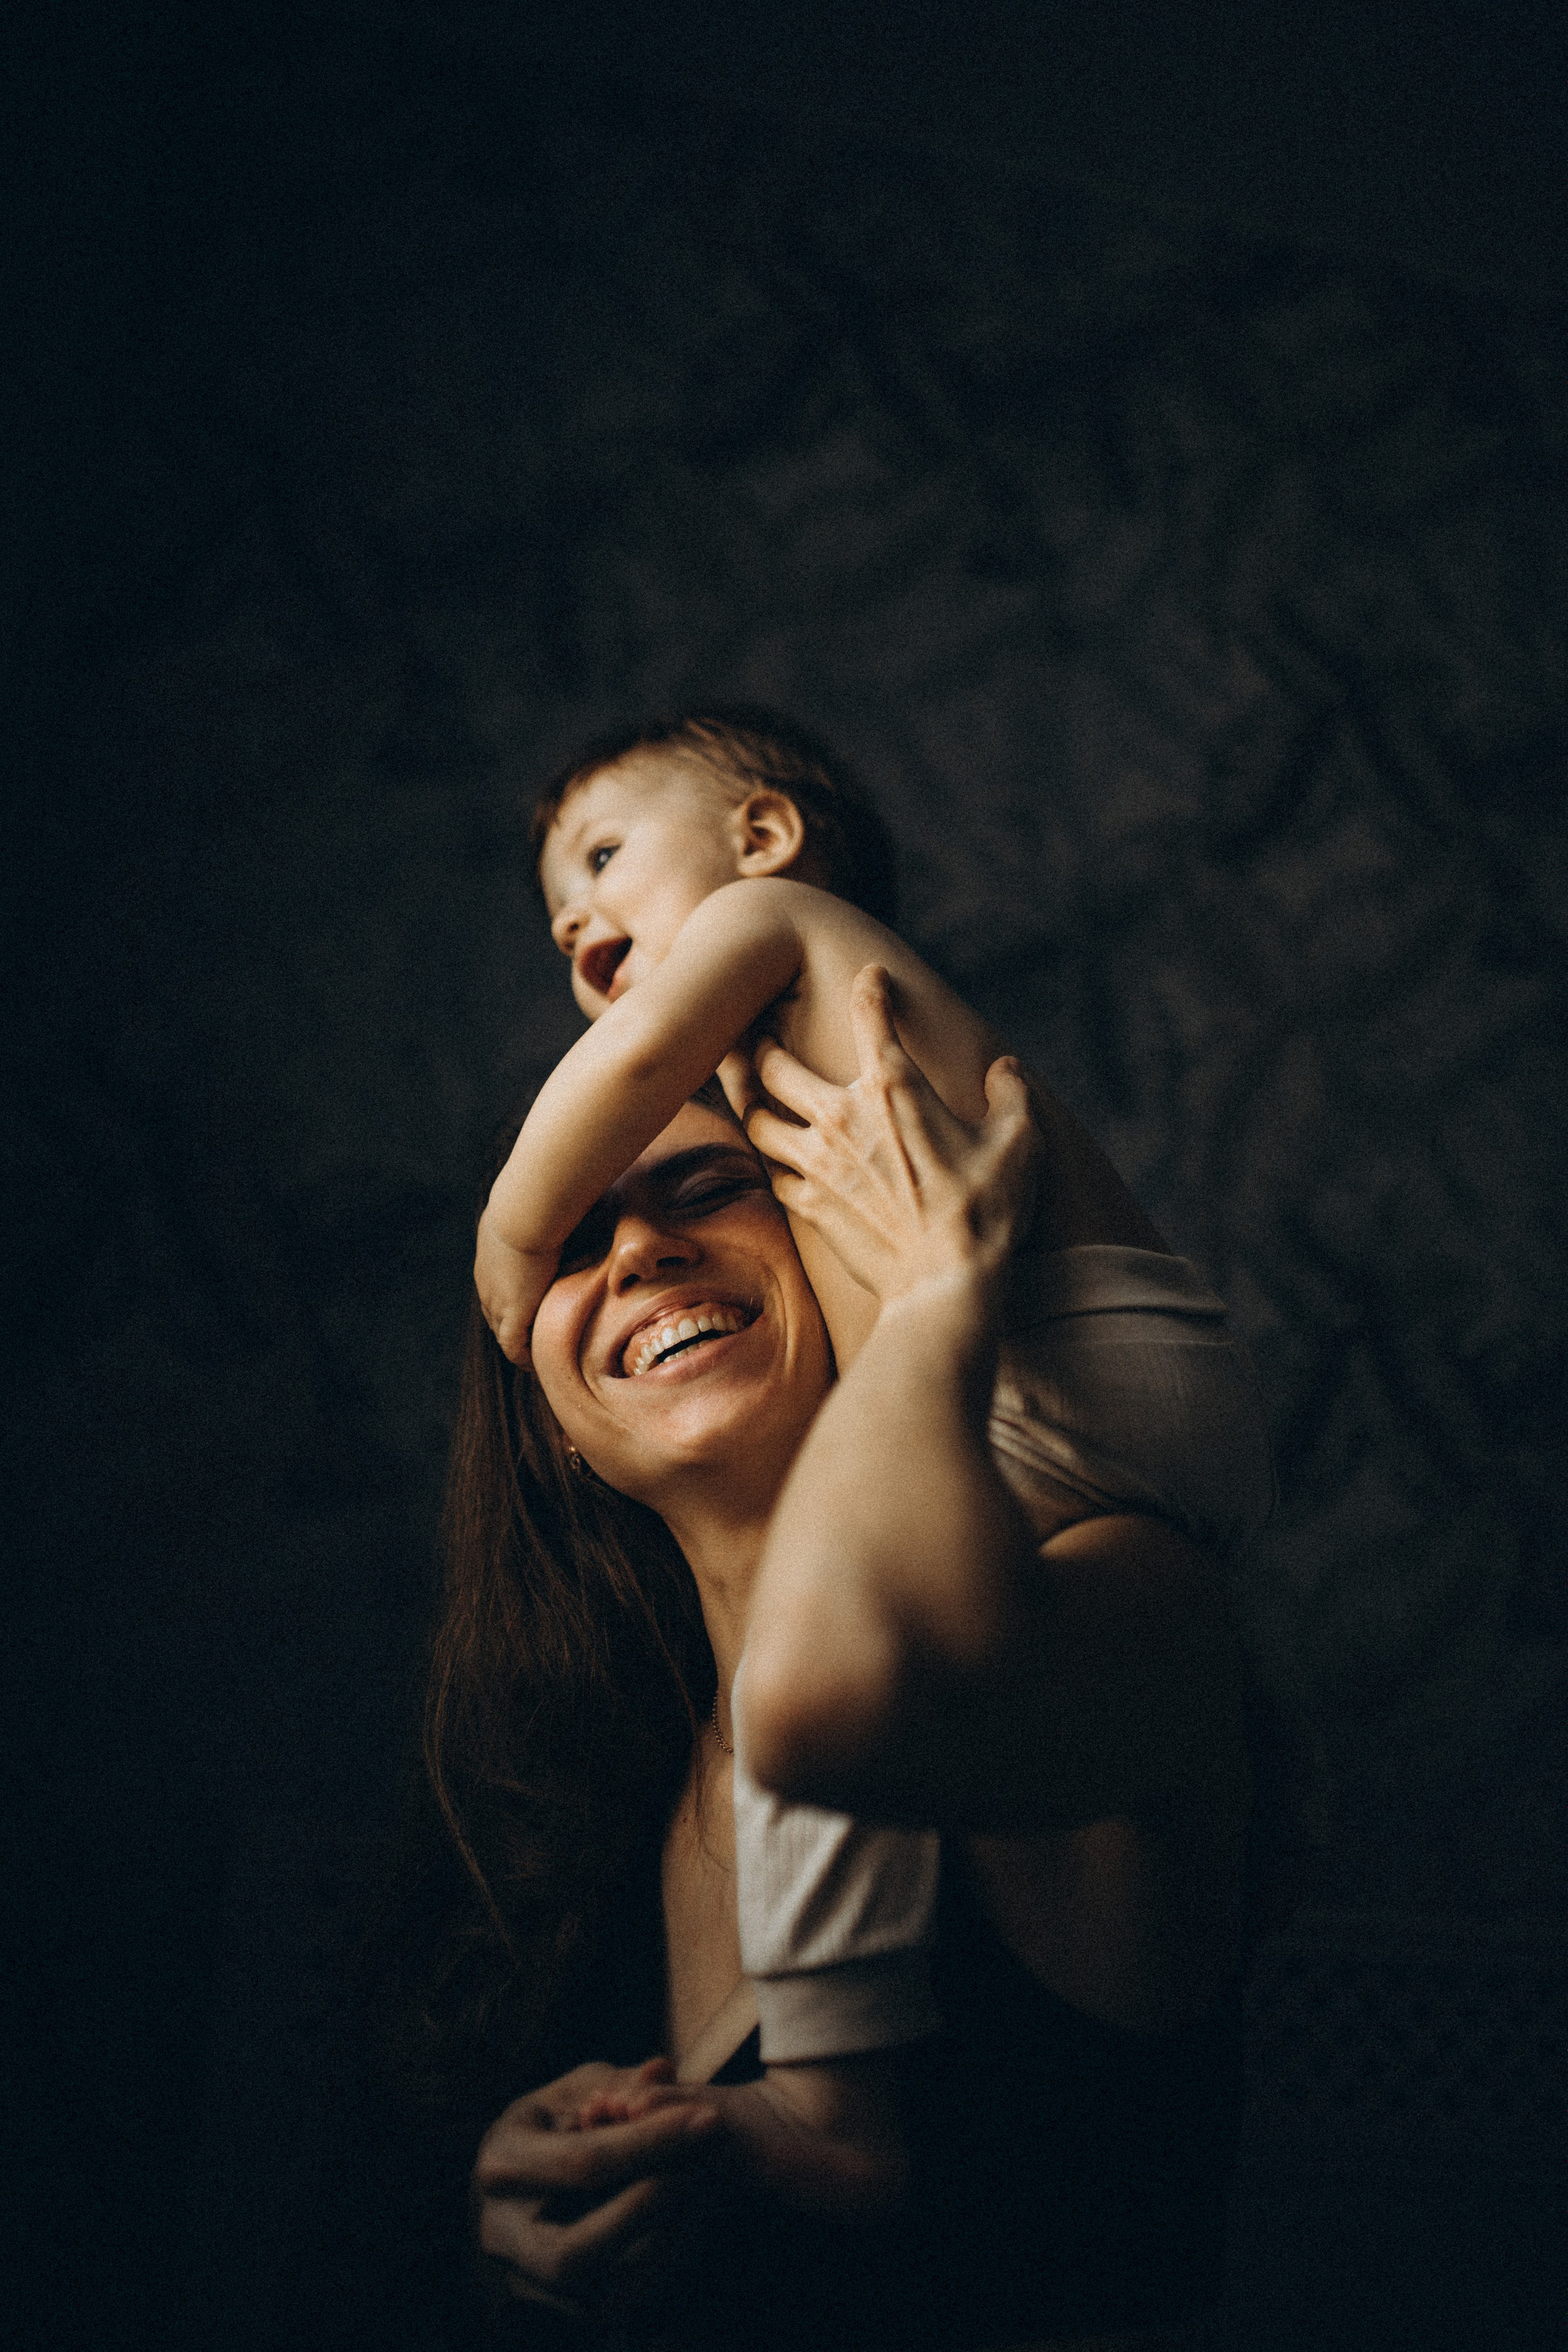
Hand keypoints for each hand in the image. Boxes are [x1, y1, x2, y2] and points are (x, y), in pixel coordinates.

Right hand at [472, 2060, 719, 2321]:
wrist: (525, 2179)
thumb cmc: (555, 2121)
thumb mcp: (578, 2087)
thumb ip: (620, 2081)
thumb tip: (661, 2073)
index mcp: (500, 2162)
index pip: (582, 2163)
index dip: (651, 2142)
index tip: (708, 2119)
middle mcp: (501, 2232)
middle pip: (577, 2249)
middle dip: (650, 2209)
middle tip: (706, 2166)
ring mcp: (526, 2279)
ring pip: (600, 2293)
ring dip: (667, 2242)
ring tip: (708, 2187)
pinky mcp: (559, 2306)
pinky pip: (618, 2303)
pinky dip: (665, 2263)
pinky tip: (694, 2217)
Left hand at [473, 1210, 557, 1364]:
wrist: (525, 1212)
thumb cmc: (540, 1201)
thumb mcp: (541, 1206)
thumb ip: (556, 1213)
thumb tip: (589, 1203)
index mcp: (491, 1256)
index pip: (497, 1286)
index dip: (512, 1300)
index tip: (530, 1308)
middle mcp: (487, 1281)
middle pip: (494, 1313)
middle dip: (511, 1326)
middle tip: (532, 1338)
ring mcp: (496, 1300)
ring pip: (502, 1332)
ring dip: (519, 1344)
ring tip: (537, 1356)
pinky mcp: (510, 1314)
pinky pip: (513, 1347)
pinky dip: (523, 1357)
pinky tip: (538, 1366)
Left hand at [742, 965, 1037, 1310]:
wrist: (944, 1287)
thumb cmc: (987, 1212)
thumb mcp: (1019, 1144)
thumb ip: (1011, 1096)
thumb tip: (1004, 1070)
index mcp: (894, 1088)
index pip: (871, 1015)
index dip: (870, 987)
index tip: (870, 978)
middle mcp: (842, 1117)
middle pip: (772, 1065)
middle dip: (762, 1044)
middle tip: (761, 1036)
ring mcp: (817, 1163)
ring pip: (755, 1118)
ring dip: (750, 1102)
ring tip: (752, 1094)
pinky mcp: (808, 1205)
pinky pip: (773, 1173)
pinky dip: (773, 1162)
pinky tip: (780, 1161)